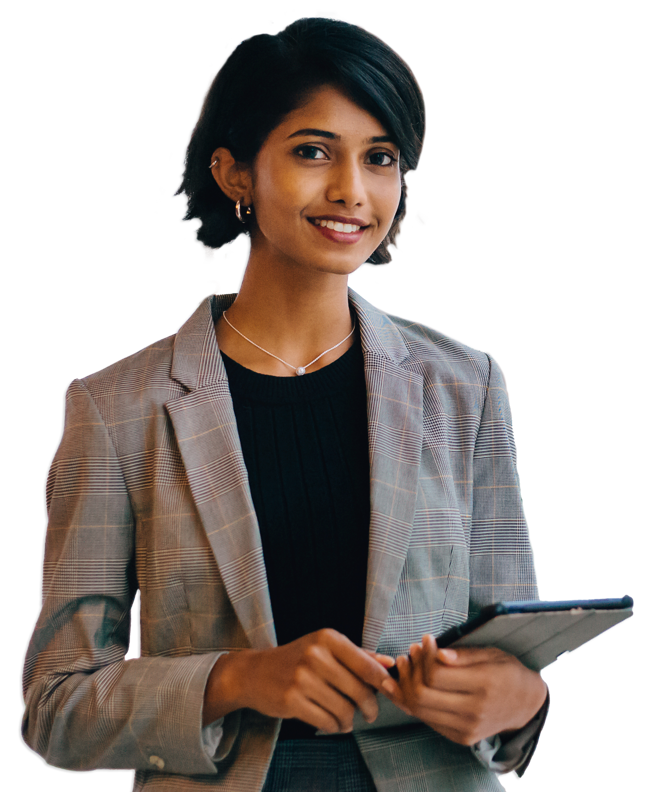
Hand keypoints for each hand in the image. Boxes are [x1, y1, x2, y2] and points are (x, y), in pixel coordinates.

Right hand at [238, 629, 395, 734]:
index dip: (384, 684)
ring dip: (350, 720)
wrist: (254, 673)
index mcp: (328, 638)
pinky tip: (334, 723)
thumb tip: (390, 664)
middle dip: (370, 707)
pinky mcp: (292, 700)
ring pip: (344, 709)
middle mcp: (315, 655)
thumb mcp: (326, 648)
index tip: (392, 694)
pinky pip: (327, 721)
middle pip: (359, 690)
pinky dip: (335, 727)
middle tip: (370, 714)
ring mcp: (302, 678)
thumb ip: (359, 655)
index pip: (367, 665)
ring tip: (347, 719)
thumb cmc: (297, 659)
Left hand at [380, 635, 547, 745]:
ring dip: (407, 686)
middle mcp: (474, 711)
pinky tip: (412, 683)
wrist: (526, 706)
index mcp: (484, 685)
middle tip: (411, 652)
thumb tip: (438, 654)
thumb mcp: (492, 654)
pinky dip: (414, 702)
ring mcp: (466, 729)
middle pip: (423, 695)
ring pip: (420, 710)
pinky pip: (427, 720)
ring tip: (408, 665)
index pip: (437, 675)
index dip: (425, 655)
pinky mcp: (461, 738)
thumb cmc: (507, 672)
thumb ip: (463, 655)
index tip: (426, 639)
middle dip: (411, 671)